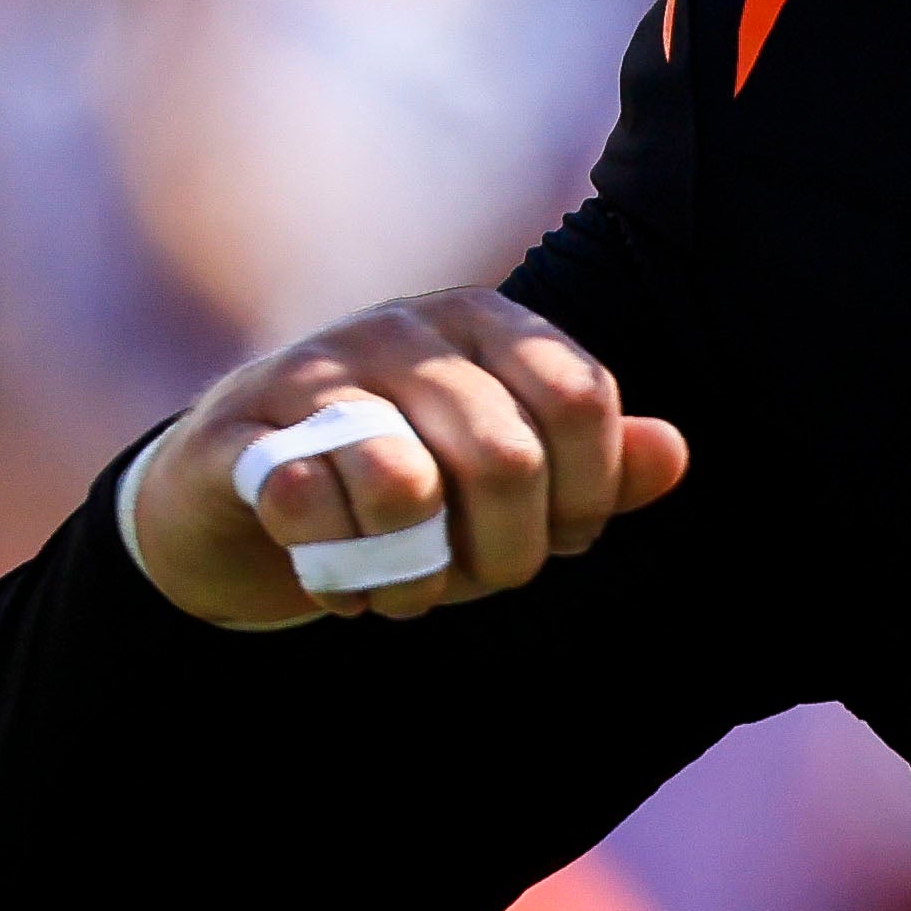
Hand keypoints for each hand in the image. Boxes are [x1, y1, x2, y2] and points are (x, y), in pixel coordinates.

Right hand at [129, 290, 687, 627]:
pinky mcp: (237, 431)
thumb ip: (597, 467)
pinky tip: (337, 582)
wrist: (237, 497)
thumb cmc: (406, 481)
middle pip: (507, 458)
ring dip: (417, 576)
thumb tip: (673, 454)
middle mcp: (405, 328)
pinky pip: (308, 511)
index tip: (563, 536)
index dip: (588, 495)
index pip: (580, 401)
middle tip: (481, 580)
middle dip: (508, 555)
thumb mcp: (513, 478)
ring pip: (408, 489)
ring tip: (410, 588)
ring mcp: (315, 371)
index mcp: (485, 322)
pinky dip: (337, 574)